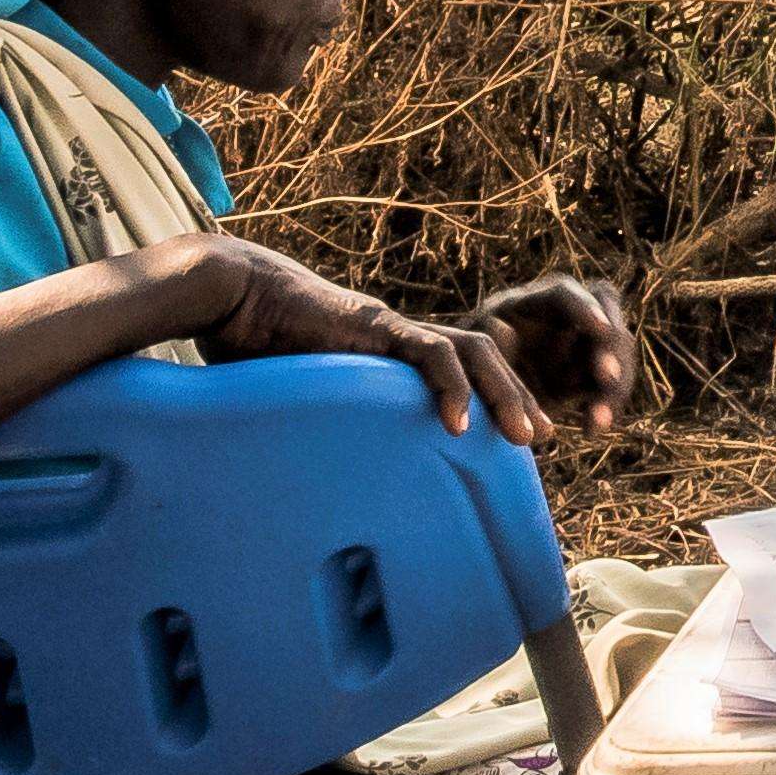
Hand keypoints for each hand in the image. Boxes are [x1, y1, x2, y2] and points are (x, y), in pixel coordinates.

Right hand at [179, 236, 542, 444]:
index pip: (464, 373)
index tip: (518, 441)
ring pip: (474, 351)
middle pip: (484, 361)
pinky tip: (459, 423)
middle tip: (542, 439)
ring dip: (505, 392)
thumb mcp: (307, 401)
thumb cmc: (256, 350)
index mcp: (394, 356)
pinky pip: (429, 350)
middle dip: (518, 399)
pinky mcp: (375, 326)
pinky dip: (451, 386)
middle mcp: (404, 338)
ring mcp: (394, 329)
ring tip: (522, 438)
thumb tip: (314, 481)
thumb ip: (326, 428)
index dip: (496, 402)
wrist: (233, 294)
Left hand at [467, 272, 638, 434]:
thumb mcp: (466, 354)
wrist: (467, 406)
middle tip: (607, 378)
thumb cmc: (460, 373)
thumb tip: (508, 333)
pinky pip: (607, 389)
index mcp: (529, 304)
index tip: (599, 329)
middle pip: (604, 321)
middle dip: (610, 349)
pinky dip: (604, 408)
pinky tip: (593, 429)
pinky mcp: (586, 378)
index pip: (563, 294)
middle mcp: (561, 320)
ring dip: (613, 386)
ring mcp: (578, 348)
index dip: (584, 307)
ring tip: (598, 421)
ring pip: (615, 357)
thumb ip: (486, 342)